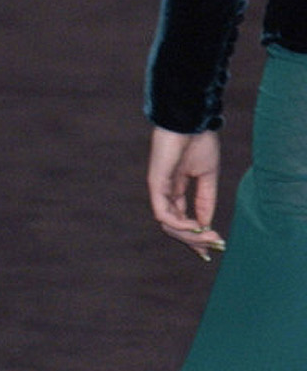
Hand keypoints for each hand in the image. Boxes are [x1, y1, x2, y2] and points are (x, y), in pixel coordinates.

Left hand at [148, 125, 225, 254]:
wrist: (192, 122)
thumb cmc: (199, 142)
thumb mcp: (208, 177)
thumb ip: (206, 201)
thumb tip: (206, 225)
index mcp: (176, 189)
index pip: (181, 219)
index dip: (195, 236)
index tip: (212, 248)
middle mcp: (165, 192)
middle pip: (175, 226)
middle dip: (195, 240)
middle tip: (214, 246)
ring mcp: (159, 189)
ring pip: (169, 224)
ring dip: (190, 235)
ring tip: (209, 237)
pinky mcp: (155, 184)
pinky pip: (163, 212)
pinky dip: (179, 223)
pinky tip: (195, 226)